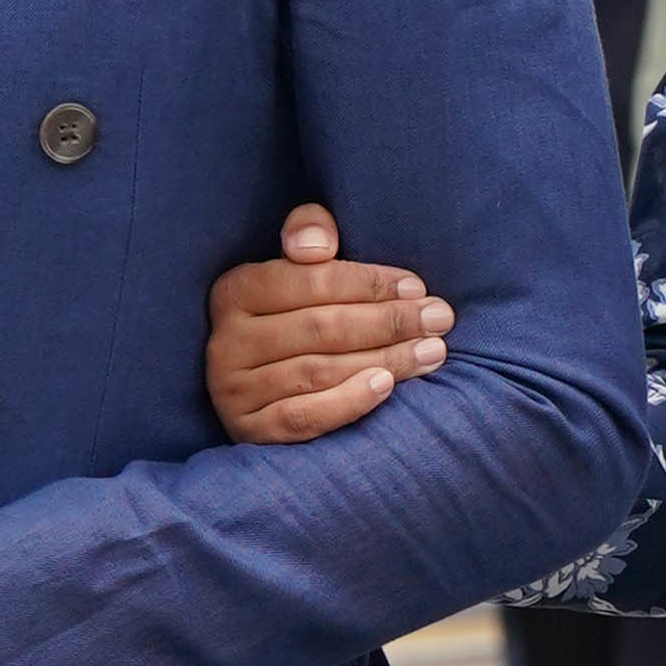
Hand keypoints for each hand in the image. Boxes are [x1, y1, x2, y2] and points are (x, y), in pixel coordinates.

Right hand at [203, 202, 451, 443]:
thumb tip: (317, 245)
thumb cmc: (297, 315)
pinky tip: (387, 387)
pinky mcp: (250, 432)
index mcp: (235, 291)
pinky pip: (303, 417)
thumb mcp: (297, 267)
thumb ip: (309, 233)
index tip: (417, 287)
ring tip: (431, 352)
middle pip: (320, 327)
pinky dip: (348, 402)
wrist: (265, 389)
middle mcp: (226, 342)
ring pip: (318, 371)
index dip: (368, 283)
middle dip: (388, 321)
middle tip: (439, 319)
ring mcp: (233, 392)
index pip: (310, 280)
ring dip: (384, 360)